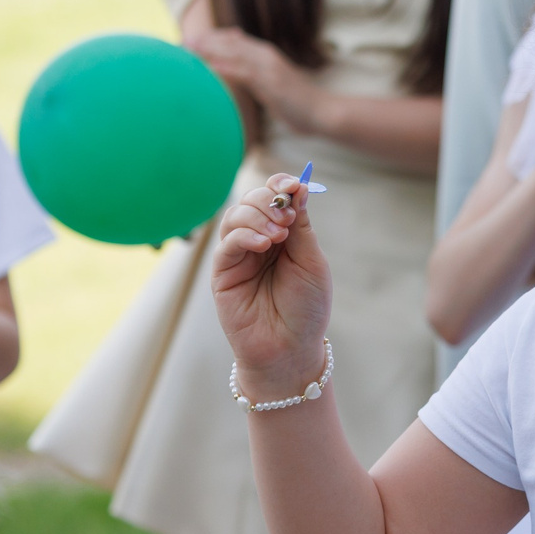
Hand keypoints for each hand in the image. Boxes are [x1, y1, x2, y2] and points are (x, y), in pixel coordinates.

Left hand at [186, 26, 327, 133]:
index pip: (234, 40)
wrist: (323, 112)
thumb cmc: (299, 104)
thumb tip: (239, 77)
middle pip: (230, 42)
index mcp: (266, 55)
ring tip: (188, 48)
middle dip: (205, 40)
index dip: (212, 38)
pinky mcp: (270, 82)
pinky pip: (243, 72)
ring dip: (210, 49)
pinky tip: (209, 67)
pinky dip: (225, 68)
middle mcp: (266, 55)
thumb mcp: (274, 86)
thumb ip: (256, 78)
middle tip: (180, 42)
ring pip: (234, 53)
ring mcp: (268, 67)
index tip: (190, 41)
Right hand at [210, 172, 333, 395]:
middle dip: (269, 201)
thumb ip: (302, 226)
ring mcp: (238, 256)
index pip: (275, 197)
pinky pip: (227, 243)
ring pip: (235, 216)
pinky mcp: (222, 273)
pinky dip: (244, 235)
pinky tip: (263, 244)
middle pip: (252, 200)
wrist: (291, 349)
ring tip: (277, 236)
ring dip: (257, 216)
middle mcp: (258, 241)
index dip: (281, 185)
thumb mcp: (311, 262)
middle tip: (286, 218)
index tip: (294, 184)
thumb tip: (299, 187)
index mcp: (283, 234)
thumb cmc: (306, 309)